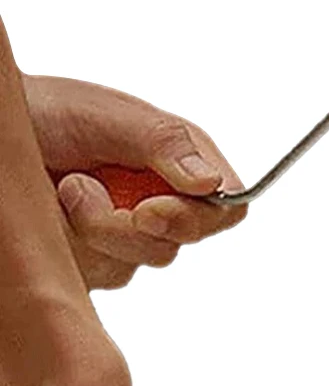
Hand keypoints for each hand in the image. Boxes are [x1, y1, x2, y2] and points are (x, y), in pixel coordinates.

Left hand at [23, 75, 247, 290]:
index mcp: (182, 163)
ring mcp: (132, 236)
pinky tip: (54, 216)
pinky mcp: (100, 260)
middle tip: (78, 189)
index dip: (198, 218)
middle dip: (124, 226)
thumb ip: (165, 145)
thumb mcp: (107, 116)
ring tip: (59, 190)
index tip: (148, 212)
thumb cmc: (46, 111)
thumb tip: (213, 183)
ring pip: (134, 264)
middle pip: (178, 244)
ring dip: (89, 232)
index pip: (226, 207)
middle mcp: (164, 203)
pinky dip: (70, 246)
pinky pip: (98, 274)